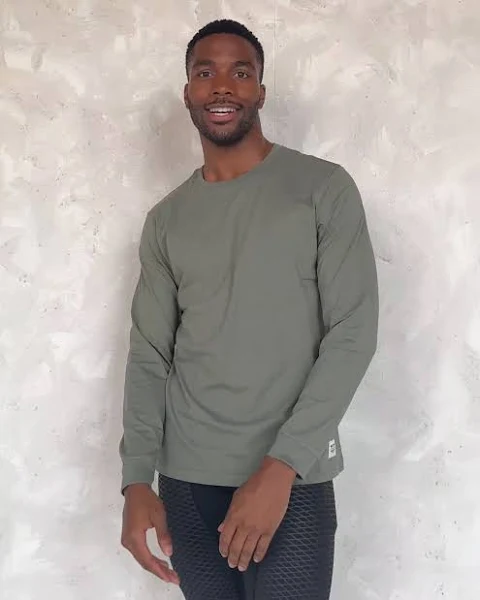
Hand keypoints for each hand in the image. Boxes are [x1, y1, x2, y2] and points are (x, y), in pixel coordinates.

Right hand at [121, 483, 179, 584]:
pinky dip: (149, 559)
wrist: (135, 489)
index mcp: (134, 538)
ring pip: (141, 559)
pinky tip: (159, 561)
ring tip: (169, 572)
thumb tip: (169, 553)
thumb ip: (163, 535)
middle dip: (159, 571)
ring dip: (154, 566)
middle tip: (174, 578)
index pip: (148, 560)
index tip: (172, 578)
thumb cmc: (147, 500)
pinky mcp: (128, 537)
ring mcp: (127, 540)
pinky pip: (139, 553)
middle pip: (144, 562)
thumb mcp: (159, 516)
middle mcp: (128, 542)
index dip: (160, 571)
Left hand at [218, 457, 295, 571]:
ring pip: (248, 550)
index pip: (225, 538)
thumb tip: (222, 528)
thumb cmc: (254, 485)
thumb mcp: (236, 497)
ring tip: (242, 567)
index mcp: (234, 516)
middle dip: (233, 558)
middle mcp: (244, 525)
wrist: (273, 481)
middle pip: (236, 547)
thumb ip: (228, 515)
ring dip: (244, 560)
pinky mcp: (270, 530)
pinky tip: (256, 559)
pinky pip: (263, 546)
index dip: (223, 548)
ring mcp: (257, 529)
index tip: (223, 554)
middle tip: (232, 565)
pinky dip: (259, 555)